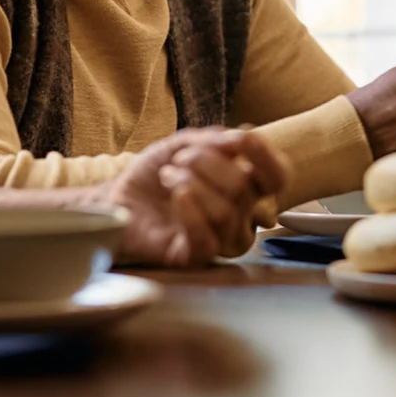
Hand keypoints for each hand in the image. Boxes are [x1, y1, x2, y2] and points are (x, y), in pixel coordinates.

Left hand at [108, 128, 288, 266]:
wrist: (119, 196)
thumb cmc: (155, 174)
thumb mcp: (183, 145)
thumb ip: (212, 141)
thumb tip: (241, 140)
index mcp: (243, 187)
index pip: (276, 178)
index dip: (267, 157)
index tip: (244, 139)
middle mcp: (238, 216)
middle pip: (244, 189)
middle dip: (208, 162)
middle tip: (180, 159)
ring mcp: (217, 239)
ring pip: (225, 213)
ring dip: (192, 182)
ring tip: (168, 175)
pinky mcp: (192, 257)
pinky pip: (206, 242)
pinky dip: (192, 212)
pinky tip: (177, 195)